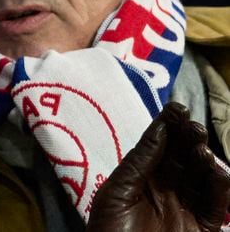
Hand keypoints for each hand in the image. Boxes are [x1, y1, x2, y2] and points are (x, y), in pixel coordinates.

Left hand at [86, 102, 229, 231]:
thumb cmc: (109, 229)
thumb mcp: (118, 190)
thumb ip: (140, 161)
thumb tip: (160, 130)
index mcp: (142, 175)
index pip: (160, 144)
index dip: (169, 125)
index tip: (177, 108)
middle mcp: (166, 187)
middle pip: (183, 156)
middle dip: (189, 137)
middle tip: (191, 125)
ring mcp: (185, 207)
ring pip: (201, 176)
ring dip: (204, 158)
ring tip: (199, 148)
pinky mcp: (201, 228)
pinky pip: (215, 205)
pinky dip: (220, 188)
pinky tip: (217, 172)